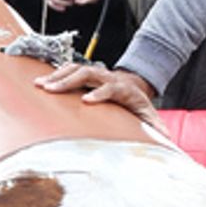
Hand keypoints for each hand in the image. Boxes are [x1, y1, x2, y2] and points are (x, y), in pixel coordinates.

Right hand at [35, 63, 164, 133]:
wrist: (133, 84)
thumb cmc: (137, 103)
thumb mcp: (148, 114)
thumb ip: (155, 126)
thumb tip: (166, 138)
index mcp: (122, 89)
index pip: (110, 88)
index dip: (100, 93)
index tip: (86, 101)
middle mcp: (107, 78)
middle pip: (87, 73)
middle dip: (68, 81)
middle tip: (51, 89)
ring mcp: (95, 73)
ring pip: (75, 69)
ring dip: (57, 76)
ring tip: (39, 85)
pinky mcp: (85, 73)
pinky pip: (68, 70)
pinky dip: (54, 74)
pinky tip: (39, 82)